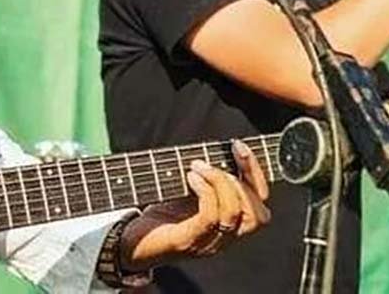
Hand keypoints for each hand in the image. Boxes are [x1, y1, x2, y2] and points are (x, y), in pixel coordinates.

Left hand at [120, 140, 270, 269]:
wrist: (129, 242)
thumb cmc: (161, 216)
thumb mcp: (192, 193)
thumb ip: (211, 179)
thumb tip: (221, 150)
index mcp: (229, 225)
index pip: (259, 204)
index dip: (256, 172)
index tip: (238, 146)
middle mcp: (223, 239)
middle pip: (257, 215)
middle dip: (244, 178)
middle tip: (218, 157)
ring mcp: (207, 243)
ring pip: (234, 214)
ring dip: (220, 181)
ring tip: (199, 166)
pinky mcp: (187, 242)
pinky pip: (210, 217)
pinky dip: (205, 191)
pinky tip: (191, 177)